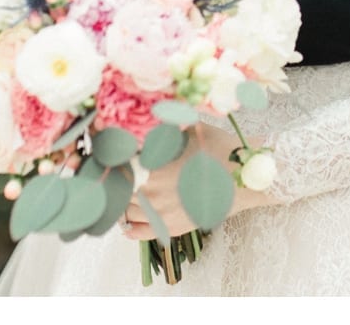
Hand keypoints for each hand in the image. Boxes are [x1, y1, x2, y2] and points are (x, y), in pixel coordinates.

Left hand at [120, 121, 273, 240]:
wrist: (246, 177)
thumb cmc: (217, 148)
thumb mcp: (186, 128)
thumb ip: (161, 125)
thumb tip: (139, 115)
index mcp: (152, 166)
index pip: (117, 165)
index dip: (108, 158)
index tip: (103, 153)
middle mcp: (153, 192)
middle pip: (119, 189)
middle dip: (114, 179)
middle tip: (109, 172)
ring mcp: (163, 213)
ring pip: (126, 211)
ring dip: (121, 201)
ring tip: (121, 192)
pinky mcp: (174, 228)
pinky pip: (141, 233)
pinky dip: (130, 227)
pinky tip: (126, 222)